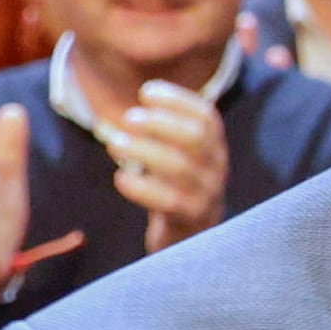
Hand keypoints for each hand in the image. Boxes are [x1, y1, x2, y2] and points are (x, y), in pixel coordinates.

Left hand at [103, 79, 229, 252]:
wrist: (190, 237)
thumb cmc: (175, 186)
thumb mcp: (179, 153)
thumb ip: (168, 128)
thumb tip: (142, 93)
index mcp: (215, 147)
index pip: (207, 116)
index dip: (177, 100)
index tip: (146, 91)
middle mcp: (217, 168)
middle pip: (196, 137)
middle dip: (161, 122)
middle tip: (129, 117)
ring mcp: (207, 195)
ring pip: (180, 167)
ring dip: (144, 151)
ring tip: (114, 143)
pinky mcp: (190, 219)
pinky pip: (168, 201)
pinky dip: (141, 187)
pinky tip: (120, 178)